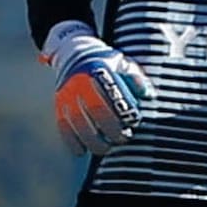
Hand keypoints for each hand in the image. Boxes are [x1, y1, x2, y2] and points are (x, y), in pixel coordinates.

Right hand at [40, 20, 155, 155]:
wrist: (74, 55)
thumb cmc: (105, 64)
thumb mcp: (122, 64)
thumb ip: (136, 78)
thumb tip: (148, 95)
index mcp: (98, 69)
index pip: (112, 94)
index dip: (124, 111)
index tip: (133, 122)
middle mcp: (80, 81)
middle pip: (96, 110)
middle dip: (111, 129)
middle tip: (122, 137)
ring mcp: (67, 94)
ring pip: (78, 122)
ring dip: (93, 140)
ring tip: (105, 147)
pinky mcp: (58, 105)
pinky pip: (63, 127)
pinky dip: (72, 142)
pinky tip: (82, 150)